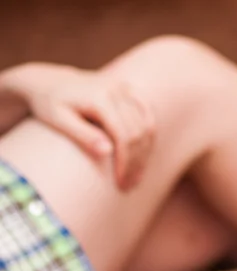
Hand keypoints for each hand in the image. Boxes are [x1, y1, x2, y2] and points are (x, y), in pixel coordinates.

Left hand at [3, 62, 154, 189]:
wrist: (50, 82)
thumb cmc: (49, 104)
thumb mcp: (57, 120)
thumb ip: (82, 134)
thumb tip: (107, 152)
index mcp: (99, 96)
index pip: (123, 134)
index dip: (125, 161)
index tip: (121, 183)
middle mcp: (116, 89)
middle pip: (138, 132)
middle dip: (136, 162)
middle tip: (130, 185)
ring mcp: (125, 89)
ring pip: (147, 126)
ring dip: (145, 154)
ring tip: (137, 176)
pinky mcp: (129, 91)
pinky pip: (148, 117)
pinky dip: (149, 138)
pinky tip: (144, 156)